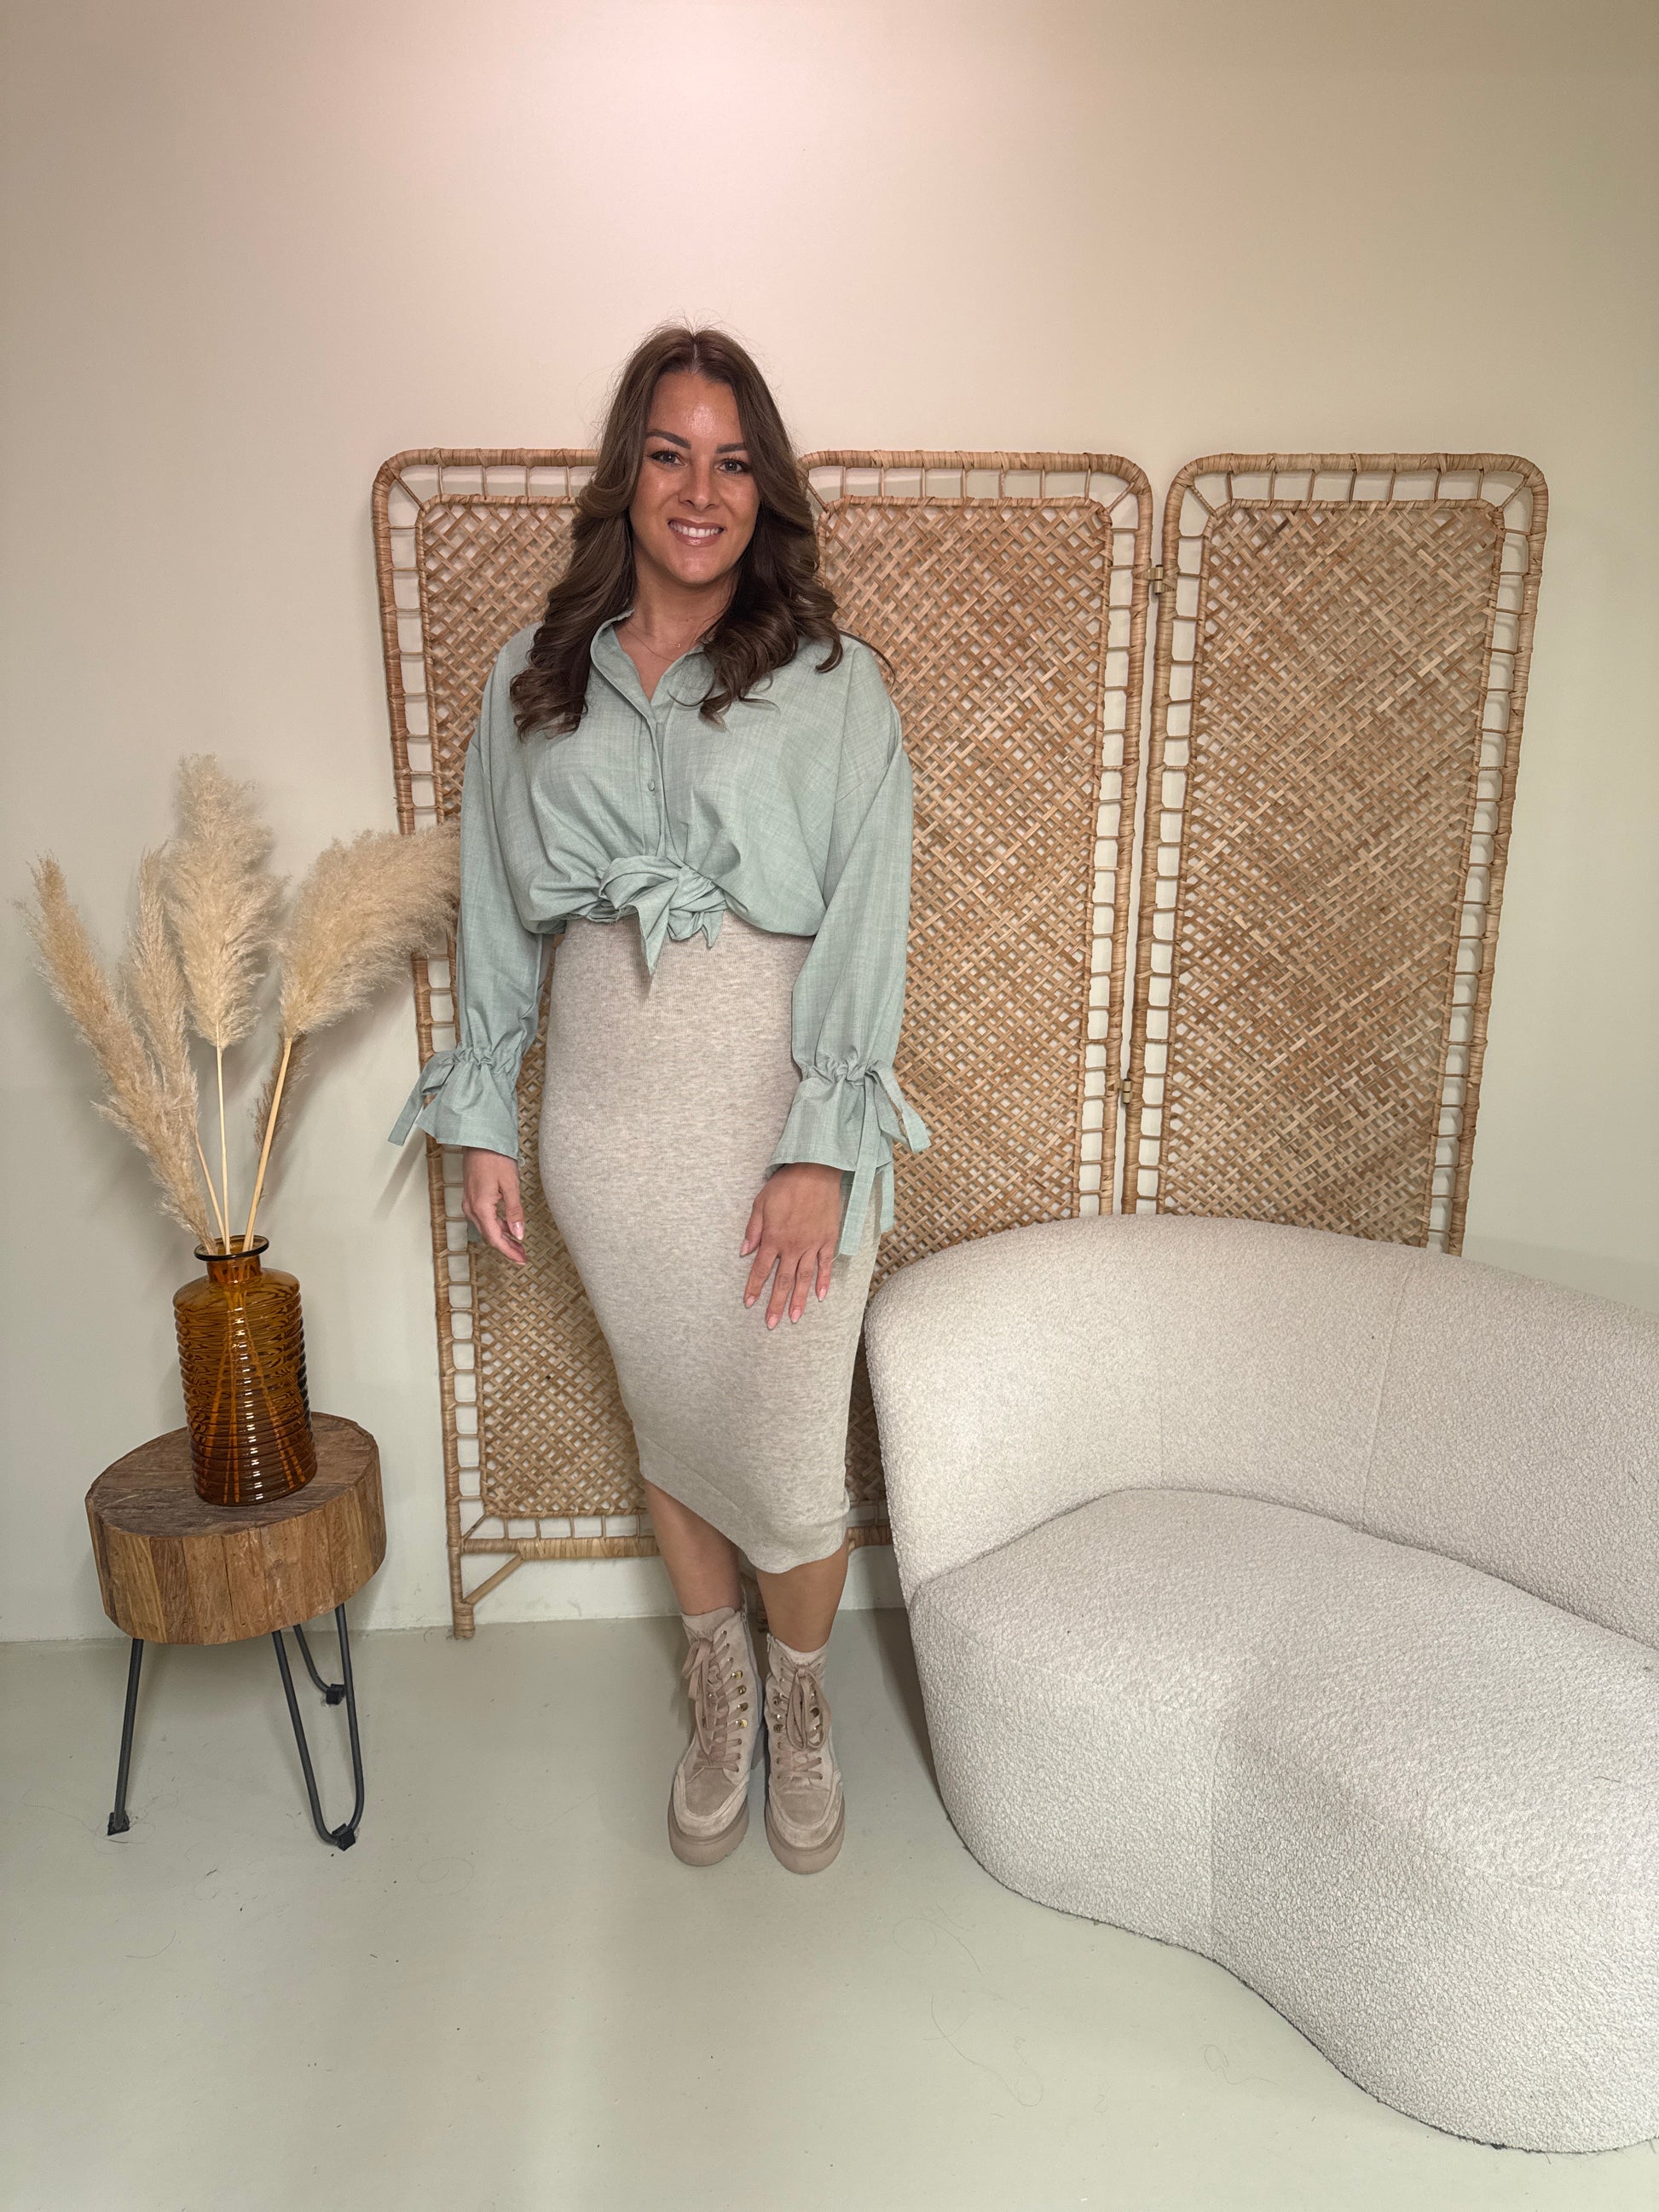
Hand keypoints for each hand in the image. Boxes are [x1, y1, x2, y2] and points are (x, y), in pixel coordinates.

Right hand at [462, 1148, 526, 1265]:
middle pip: (490, 1236)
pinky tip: (508, 1227)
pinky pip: (483, 1218)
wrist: (479, 1139)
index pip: (495, 1239)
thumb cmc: (494, 1157)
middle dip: (507, 1248)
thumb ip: (515, 1212)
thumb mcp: (510, 1185)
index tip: (521, 1260)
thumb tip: (519, 1234)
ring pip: (486, 1228)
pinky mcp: (472, 1197)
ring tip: (518, 1244)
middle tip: (523, 1256)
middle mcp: (471, 1208)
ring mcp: (469, 1203)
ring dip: (502, 1238)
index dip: (509, 1252)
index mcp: (481, 1207)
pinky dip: (497, 1226)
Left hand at [739, 1163, 842, 1326]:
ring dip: (798, 1299)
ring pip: (804, 1278)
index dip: (754, 1287)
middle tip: (771, 1324)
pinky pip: (825, 1265)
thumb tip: (744, 1251)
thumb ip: (753, 1229)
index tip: (748, 1303)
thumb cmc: (785, 1185)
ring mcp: (812, 1244)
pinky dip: (824, 1281)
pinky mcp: (828, 1240)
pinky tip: (821, 1296)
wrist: (816, 1171)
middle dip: (775, 1303)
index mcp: (774, 1238)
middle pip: (782, 1281)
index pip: (761, 1269)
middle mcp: (793, 1246)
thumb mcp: (760, 1203)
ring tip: (794, 1318)